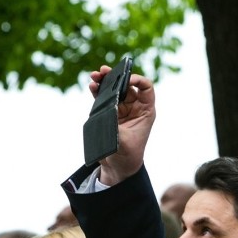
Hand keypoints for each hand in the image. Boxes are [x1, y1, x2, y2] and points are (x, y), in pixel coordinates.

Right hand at [88, 65, 155, 184]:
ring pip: (114, 89)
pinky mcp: (110, 113)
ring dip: (105, 81)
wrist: (118, 166)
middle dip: (116, 76)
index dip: (137, 80)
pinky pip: (104, 98)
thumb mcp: (123, 140)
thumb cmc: (127, 155)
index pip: (146, 88)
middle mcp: (135, 107)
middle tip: (104, 71)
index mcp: (145, 111)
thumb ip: (115, 124)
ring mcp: (122, 109)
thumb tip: (106, 107)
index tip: (125, 79)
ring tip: (95, 75)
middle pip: (127, 85)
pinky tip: (92, 86)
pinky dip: (98, 91)